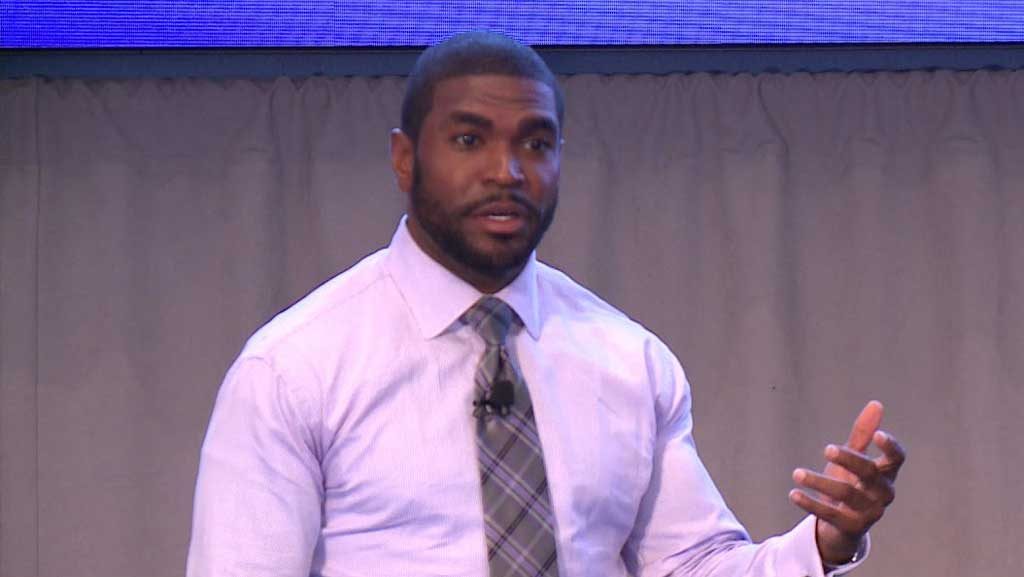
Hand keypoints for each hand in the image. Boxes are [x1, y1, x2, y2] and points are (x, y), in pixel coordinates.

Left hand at [788, 400, 905, 564]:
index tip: (878, 434)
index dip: (891, 447)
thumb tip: (876, 404)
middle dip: (849, 460)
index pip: (897, 459)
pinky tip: (793, 493)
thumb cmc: (850, 484)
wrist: (841, 525)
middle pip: (870, 473)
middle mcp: (883, 493)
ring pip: (846, 494)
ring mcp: (870, 512)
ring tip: (796, 473)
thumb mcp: (854, 458)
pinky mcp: (853, 528)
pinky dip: (811, 503)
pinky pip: (831, 515)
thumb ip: (863, 434)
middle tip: (826, 449)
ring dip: (819, 482)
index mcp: (886, 474)